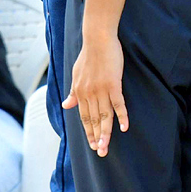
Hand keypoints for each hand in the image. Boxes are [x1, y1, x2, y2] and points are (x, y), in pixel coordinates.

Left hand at [62, 32, 128, 157]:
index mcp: (79, 91)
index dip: (88, 131)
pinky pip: (118, 103)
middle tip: (100, 153)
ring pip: (104, 115)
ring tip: (106, 147)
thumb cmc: (88, 55)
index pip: (83, 117)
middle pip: (93, 119)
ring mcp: (101, 89)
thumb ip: (73, 92)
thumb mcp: (76, 74)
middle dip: (96, 137)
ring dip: (106, 132)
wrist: (97, 38)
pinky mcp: (113, 84)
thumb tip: (66, 105)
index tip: (92, 144)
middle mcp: (88, 93)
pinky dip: (122, 116)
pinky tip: (124, 128)